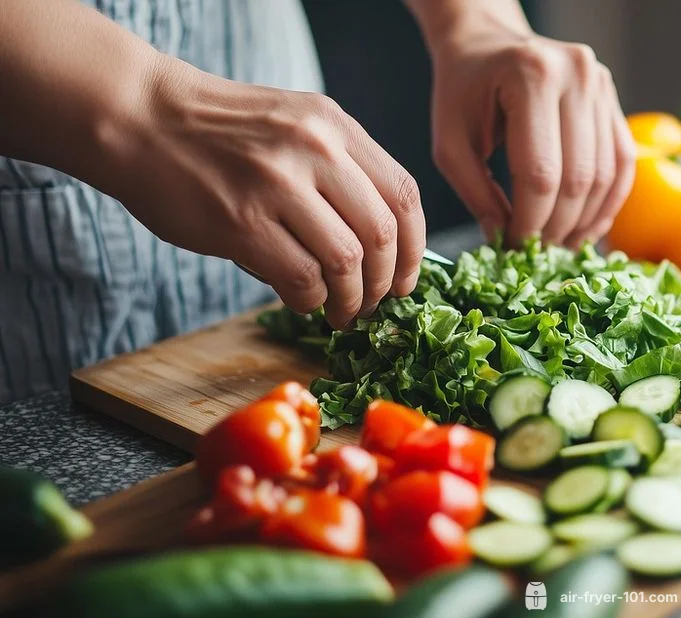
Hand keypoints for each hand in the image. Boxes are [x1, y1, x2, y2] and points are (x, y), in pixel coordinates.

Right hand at [101, 57, 425, 328]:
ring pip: (346, 261)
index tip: (406, 279)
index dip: (415, 249)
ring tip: (341, 311)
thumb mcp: (294, 125)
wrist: (139, 117)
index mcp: (335, 125)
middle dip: (385, 283)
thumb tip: (384, 246)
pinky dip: (310, 300)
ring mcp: (277, 184)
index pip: (403, 195)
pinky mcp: (241, 222)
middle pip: (381, 233)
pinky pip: (300, 278)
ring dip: (350, 299)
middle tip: (373, 303)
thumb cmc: (217, 132)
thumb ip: (339, 169)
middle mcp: (314, 149)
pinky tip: (302, 300)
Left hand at [415, 1, 635, 248]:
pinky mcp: (614, 100)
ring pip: (607, 176)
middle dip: (558, 226)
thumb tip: (504, 240)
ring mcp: (602, 85)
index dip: (530, 221)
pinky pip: (623, 163)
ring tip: (559, 245)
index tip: (513, 247)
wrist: (488, 43)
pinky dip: (608, 202)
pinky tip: (586, 227)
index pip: (540, 172)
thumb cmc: (463, 90)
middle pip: (579, 177)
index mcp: (530, 77)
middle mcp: (577, 75)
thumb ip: (476, 193)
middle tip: (536, 252)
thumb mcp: (451, 142)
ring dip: (586, 221)